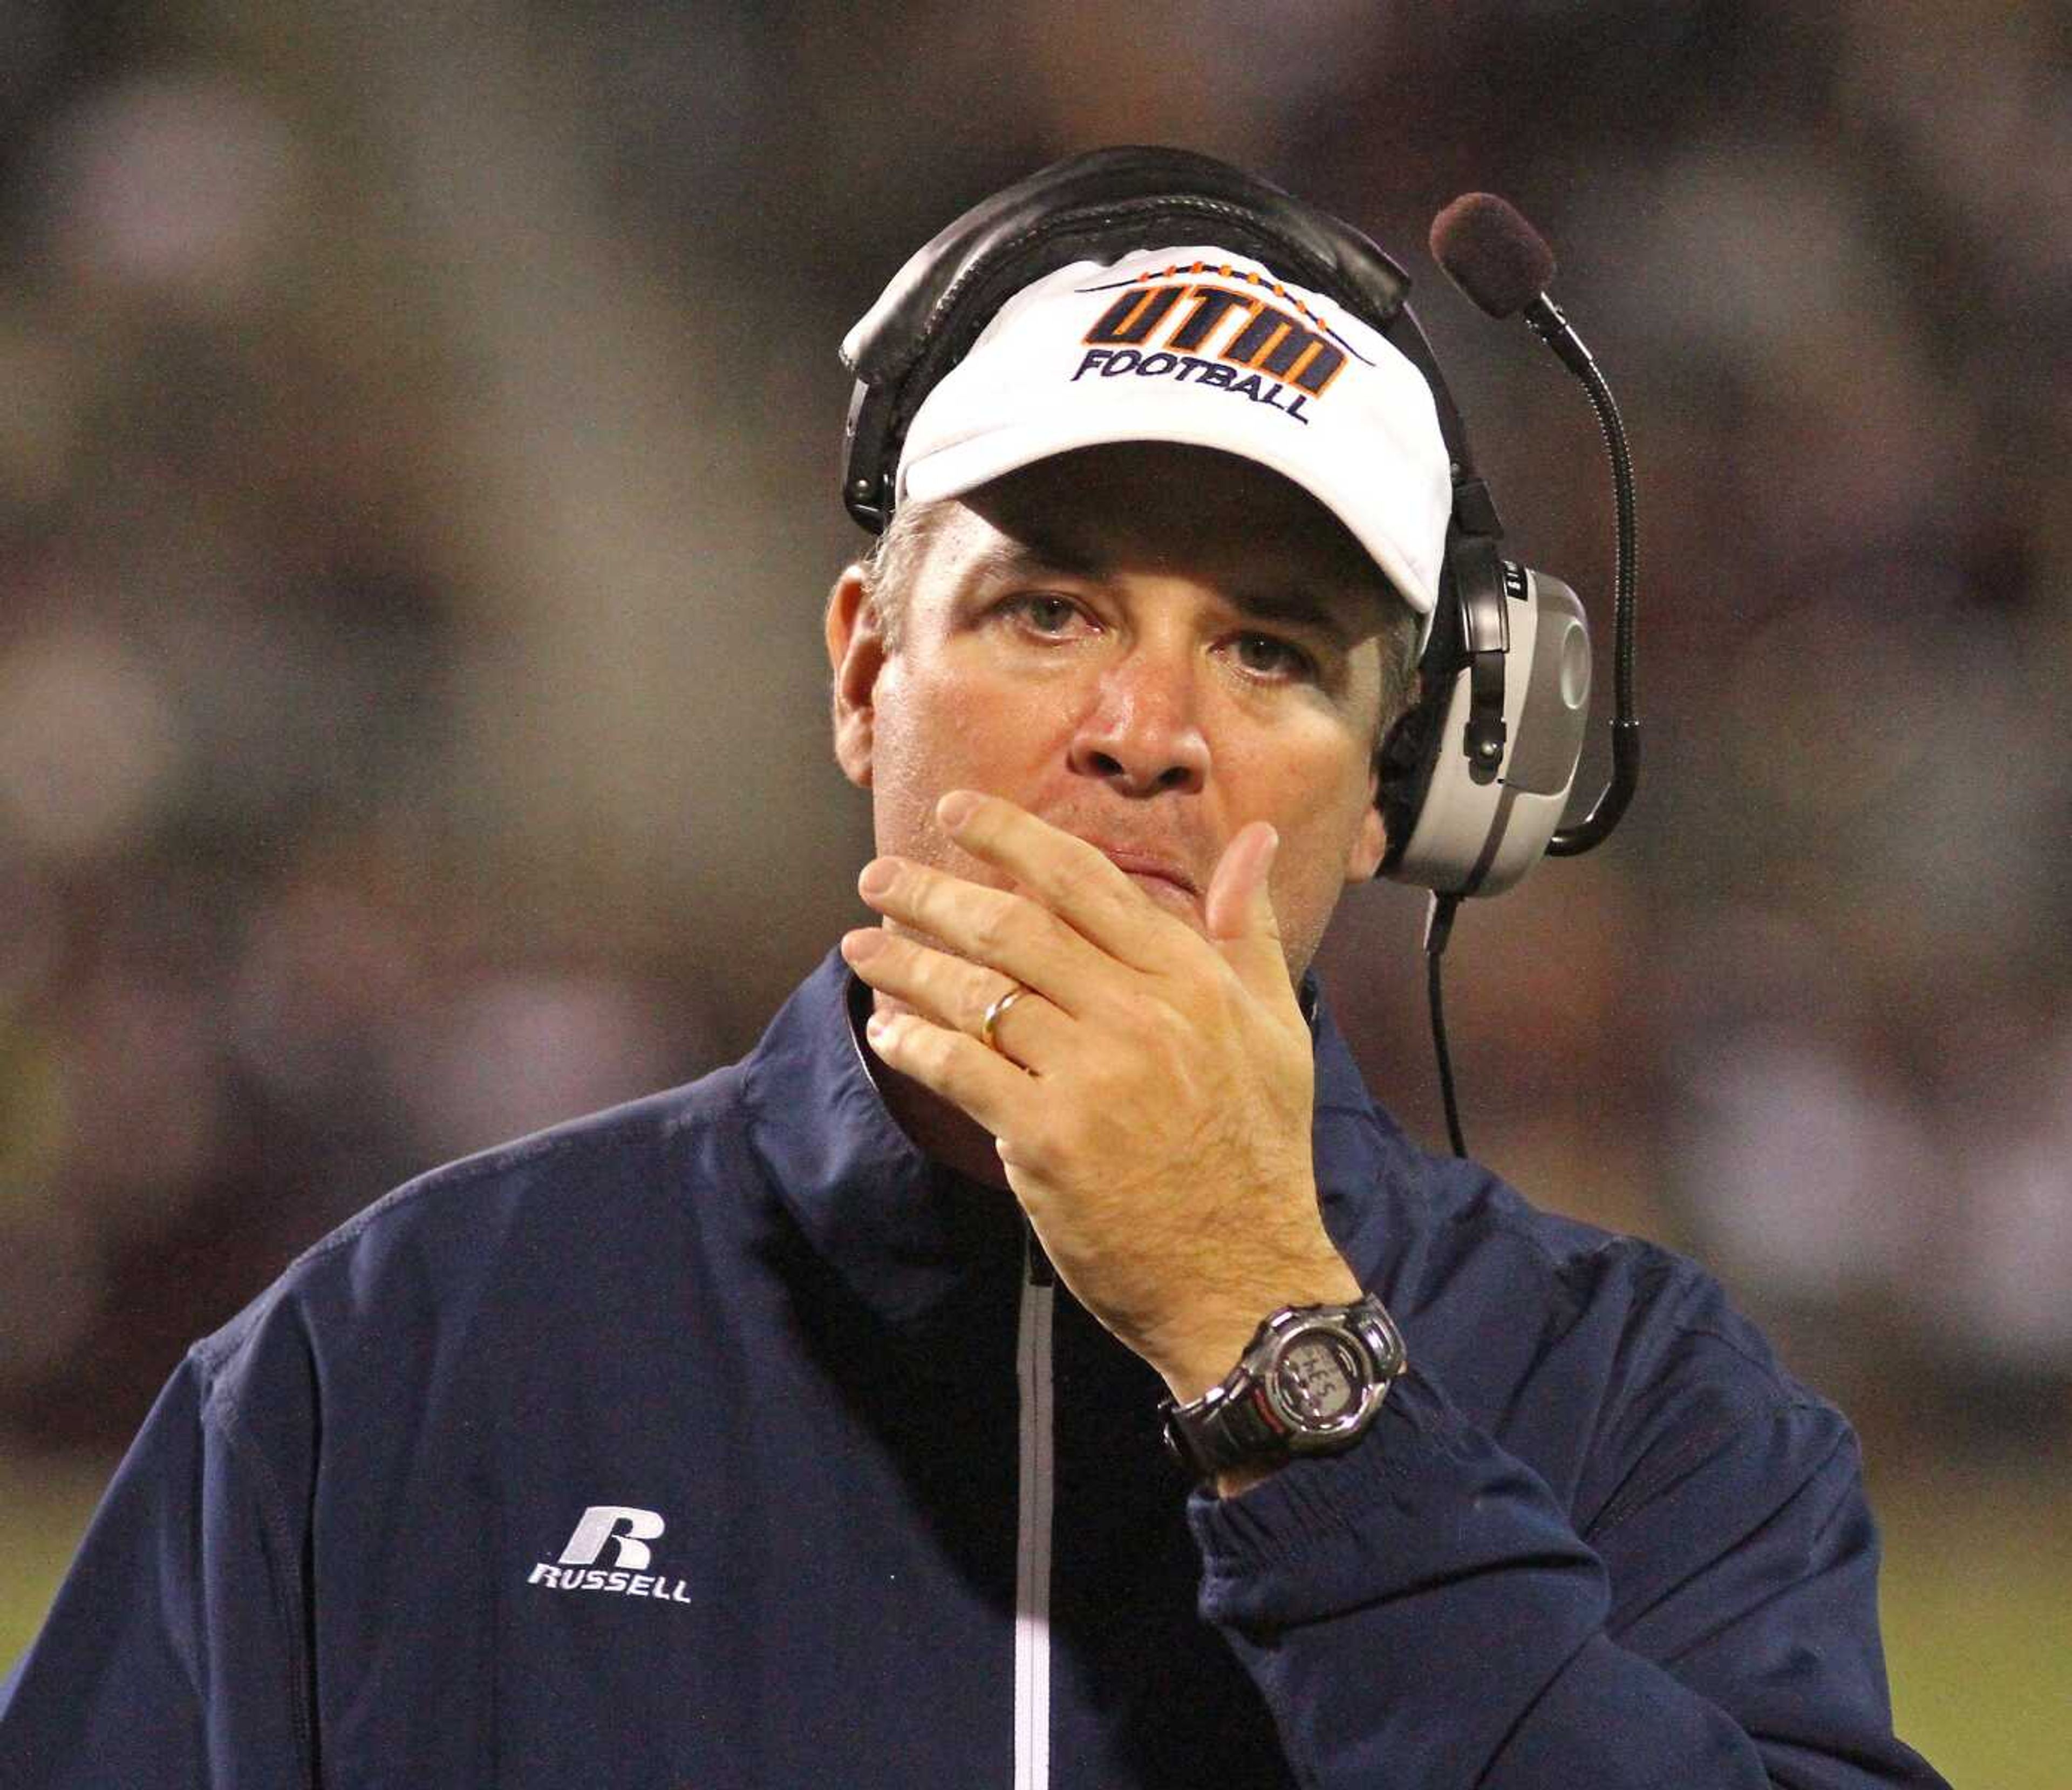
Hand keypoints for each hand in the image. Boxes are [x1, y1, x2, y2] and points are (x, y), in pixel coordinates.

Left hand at [841, 789, 1361, 1400]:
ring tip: (861, 948)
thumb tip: (1254, 841)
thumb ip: (1248, 929)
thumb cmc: (1259, 1150)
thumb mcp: (1275, 1029)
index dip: (1012, 838)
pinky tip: (888, 1030)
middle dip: (933, 893)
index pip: (1085, 882)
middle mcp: (1139, 1016)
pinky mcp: (1047, 1140)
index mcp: (1190, 980)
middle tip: (880, 876)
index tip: (957, 812)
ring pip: (977, 995)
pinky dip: (915, 1043)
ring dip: (907, 964)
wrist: (1244, 1277)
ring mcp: (1090, 1077)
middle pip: (1014, 929)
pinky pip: (959, 1071)